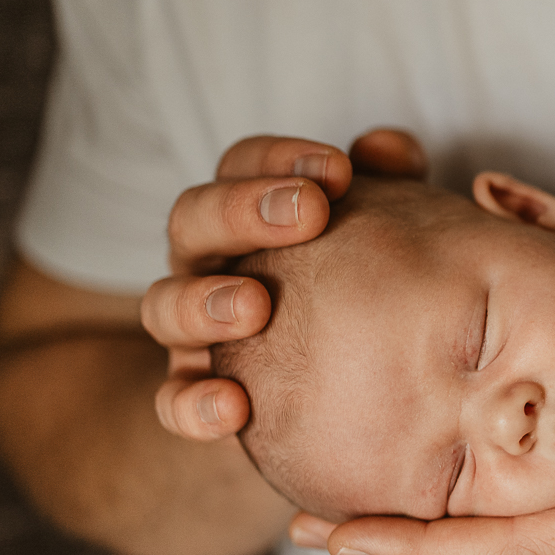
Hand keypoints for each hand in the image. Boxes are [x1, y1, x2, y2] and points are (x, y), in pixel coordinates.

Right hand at [140, 129, 426, 440]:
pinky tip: (235, 407)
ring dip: (204, 303)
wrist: (337, 385)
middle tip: (311, 213)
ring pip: (165, 307)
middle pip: (192, 220)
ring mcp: (192, 331)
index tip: (339, 170)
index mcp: (245, 212)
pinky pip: (175, 403)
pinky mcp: (194, 395)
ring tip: (256, 307)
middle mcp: (206, 264)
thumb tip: (385, 147)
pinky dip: (196, 405)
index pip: (240, 165)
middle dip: (243, 210)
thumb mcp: (381, 231)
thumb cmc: (360, 286)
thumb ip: (389, 184)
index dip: (280, 159)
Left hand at [297, 287, 554, 554]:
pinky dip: (491, 508)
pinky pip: (551, 527)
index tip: (332, 538)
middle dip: (400, 541)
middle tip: (302, 506)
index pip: (515, 554)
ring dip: (437, 526)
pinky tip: (468, 468)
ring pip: (517, 542)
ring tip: (356, 491)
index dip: (421, 549)